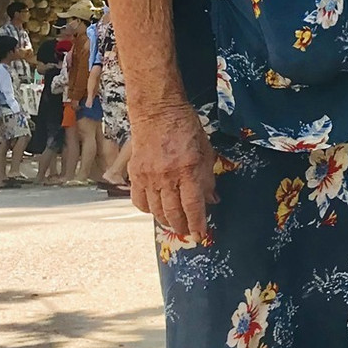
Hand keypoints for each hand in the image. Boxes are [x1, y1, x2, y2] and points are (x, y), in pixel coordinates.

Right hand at [127, 103, 216, 243]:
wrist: (157, 112)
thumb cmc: (186, 128)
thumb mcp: (206, 152)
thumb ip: (208, 178)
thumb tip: (212, 200)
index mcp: (188, 170)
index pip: (193, 206)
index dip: (197, 224)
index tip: (201, 235)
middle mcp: (167, 176)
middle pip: (173, 212)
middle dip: (182, 227)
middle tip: (187, 233)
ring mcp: (148, 176)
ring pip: (156, 210)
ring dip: (166, 221)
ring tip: (174, 225)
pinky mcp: (135, 173)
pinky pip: (139, 200)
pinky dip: (147, 210)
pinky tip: (155, 210)